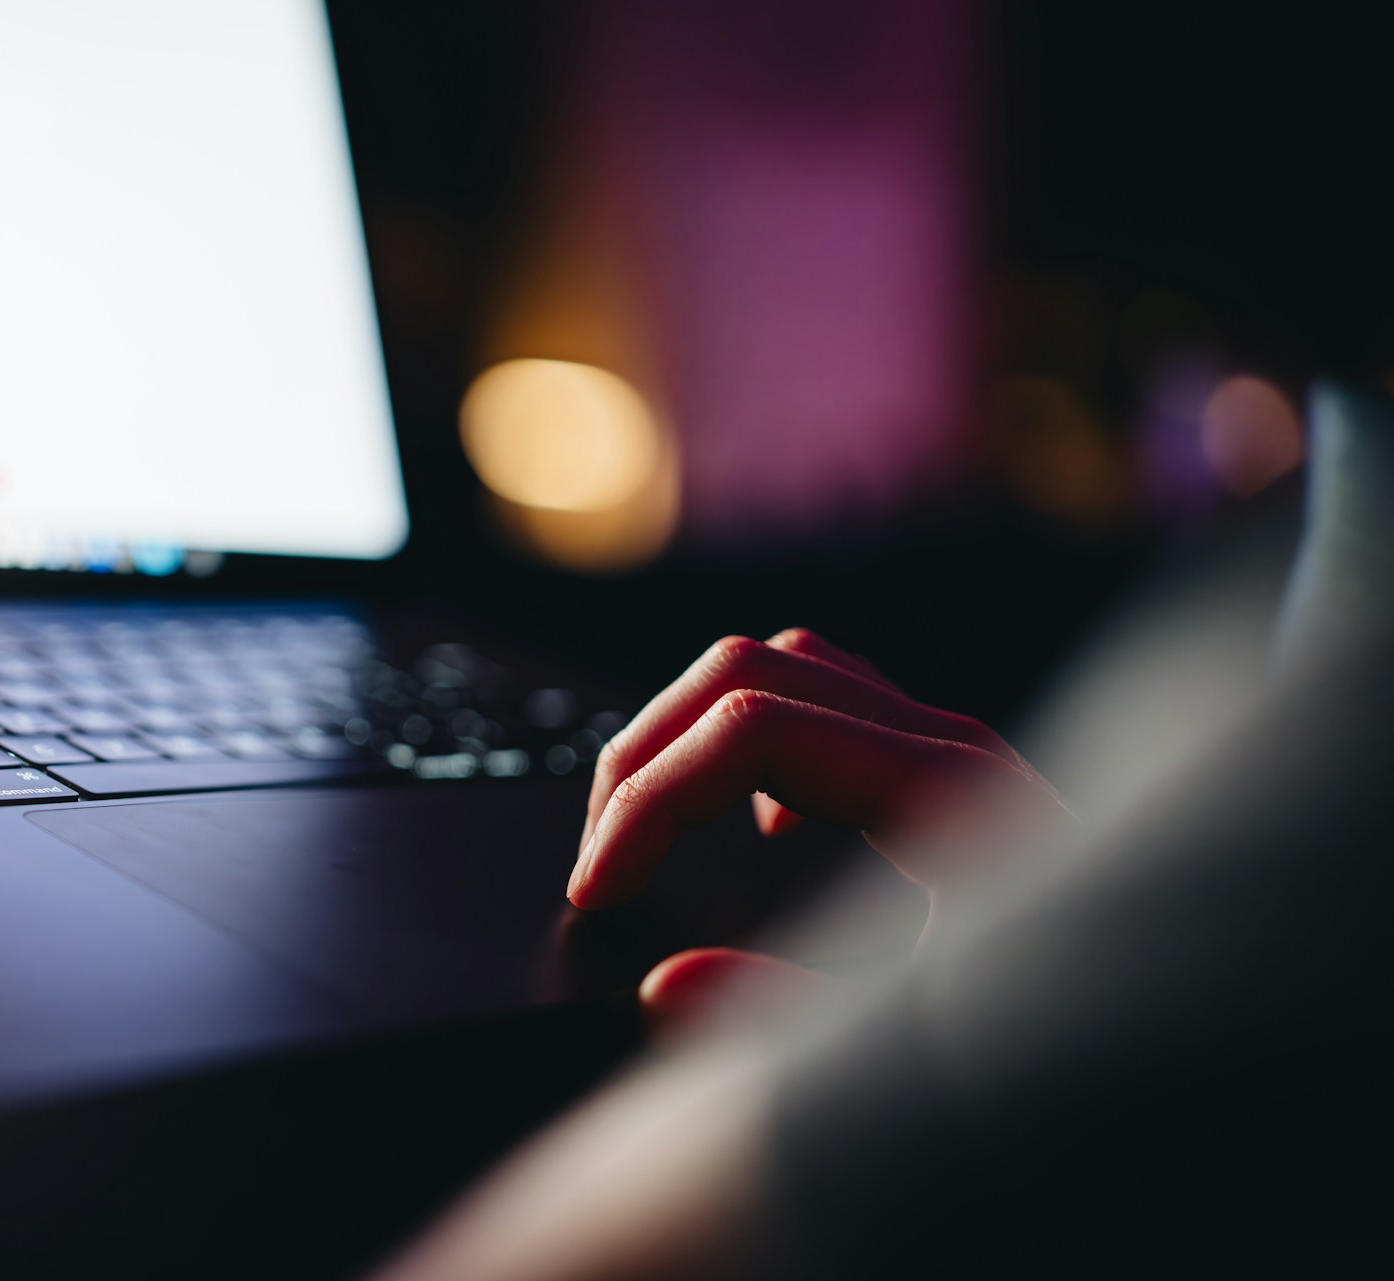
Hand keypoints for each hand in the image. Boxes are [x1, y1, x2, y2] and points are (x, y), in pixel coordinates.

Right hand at [568, 629, 1070, 1023]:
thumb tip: (662, 984)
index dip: (648, 803)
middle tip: (596, 859)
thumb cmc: (1092, 1022)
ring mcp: (944, 740)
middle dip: (644, 755)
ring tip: (646, 824)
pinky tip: (761, 823)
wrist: (1203, 1003)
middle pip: (744, 669)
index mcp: (942, 785)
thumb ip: (790, 1013)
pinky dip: (754, 732)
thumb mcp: (939, 1033)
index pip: (748, 733)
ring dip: (687, 729)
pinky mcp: (942, 762)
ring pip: (778, 663)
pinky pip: (824, 693)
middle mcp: (942, 739)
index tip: (599, 892)